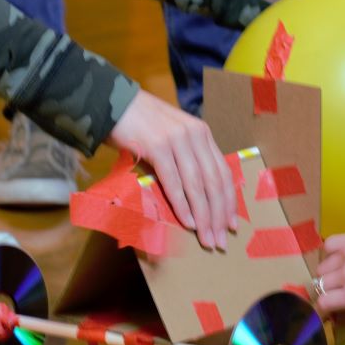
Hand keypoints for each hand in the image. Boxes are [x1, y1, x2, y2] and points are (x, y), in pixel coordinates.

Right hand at [107, 90, 238, 250]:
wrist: (112, 103)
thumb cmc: (140, 124)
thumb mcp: (171, 137)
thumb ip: (185, 159)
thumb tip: (196, 197)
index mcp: (202, 133)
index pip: (223, 171)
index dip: (229, 201)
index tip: (232, 224)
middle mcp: (195, 135)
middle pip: (214, 181)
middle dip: (219, 215)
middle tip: (221, 241)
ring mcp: (177, 140)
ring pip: (197, 185)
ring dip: (204, 216)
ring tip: (207, 239)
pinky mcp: (158, 147)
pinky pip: (174, 182)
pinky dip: (183, 205)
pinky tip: (189, 223)